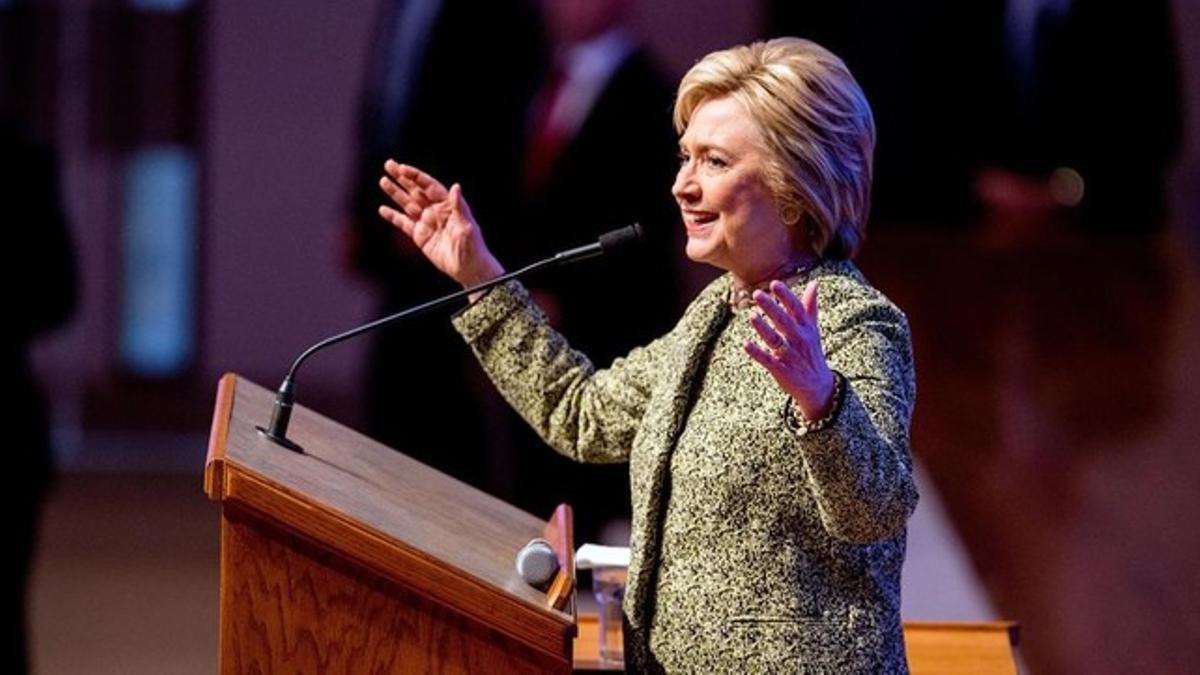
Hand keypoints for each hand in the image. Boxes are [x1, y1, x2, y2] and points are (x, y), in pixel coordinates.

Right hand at [377, 160, 503, 288]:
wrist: (469, 270)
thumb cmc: (473, 247)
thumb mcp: (467, 226)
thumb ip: (459, 207)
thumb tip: (455, 186)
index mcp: (447, 205)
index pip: (428, 186)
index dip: (415, 176)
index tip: (402, 168)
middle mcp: (436, 211)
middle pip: (415, 190)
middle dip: (402, 178)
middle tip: (388, 164)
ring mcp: (427, 223)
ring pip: (407, 204)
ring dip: (395, 193)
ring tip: (383, 181)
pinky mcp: (420, 236)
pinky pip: (404, 223)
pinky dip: (393, 216)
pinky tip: (383, 209)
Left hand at [744, 280, 836, 419]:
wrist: (818, 386)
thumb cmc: (811, 352)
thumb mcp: (813, 329)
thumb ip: (810, 307)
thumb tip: (814, 283)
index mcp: (806, 328)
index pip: (796, 309)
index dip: (786, 296)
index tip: (775, 283)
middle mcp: (799, 340)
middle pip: (784, 321)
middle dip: (772, 307)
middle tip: (757, 294)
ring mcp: (790, 356)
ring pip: (775, 340)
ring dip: (763, 328)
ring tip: (751, 316)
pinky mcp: (781, 370)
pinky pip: (768, 360)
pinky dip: (757, 353)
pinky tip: (746, 345)